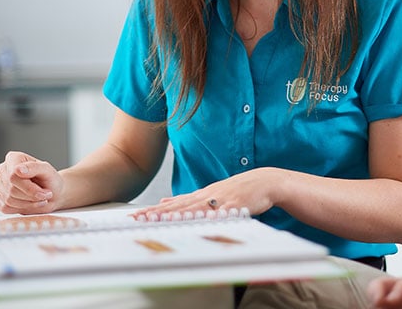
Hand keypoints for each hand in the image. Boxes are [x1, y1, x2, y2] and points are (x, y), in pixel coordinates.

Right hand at [0, 151, 63, 213]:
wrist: (52, 193)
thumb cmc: (50, 180)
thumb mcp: (48, 171)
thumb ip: (35, 167)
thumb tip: (18, 169)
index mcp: (14, 158)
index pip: (13, 176)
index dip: (29, 187)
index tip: (45, 192)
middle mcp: (4, 170)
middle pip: (12, 189)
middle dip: (32, 195)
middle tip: (46, 195)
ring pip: (9, 200)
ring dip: (28, 203)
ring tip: (40, 199)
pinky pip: (6, 208)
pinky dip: (22, 208)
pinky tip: (31, 203)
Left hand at [131, 167, 280, 219]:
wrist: (264, 182)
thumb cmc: (238, 191)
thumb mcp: (210, 193)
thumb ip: (188, 199)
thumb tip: (163, 200)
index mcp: (201, 195)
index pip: (174, 204)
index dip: (155, 211)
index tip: (137, 216)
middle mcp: (208, 196)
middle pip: (180, 206)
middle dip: (159, 213)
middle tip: (140, 219)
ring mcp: (221, 200)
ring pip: (197, 208)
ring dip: (179, 214)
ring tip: (162, 219)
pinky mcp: (236, 204)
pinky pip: (222, 212)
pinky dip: (212, 216)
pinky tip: (204, 219)